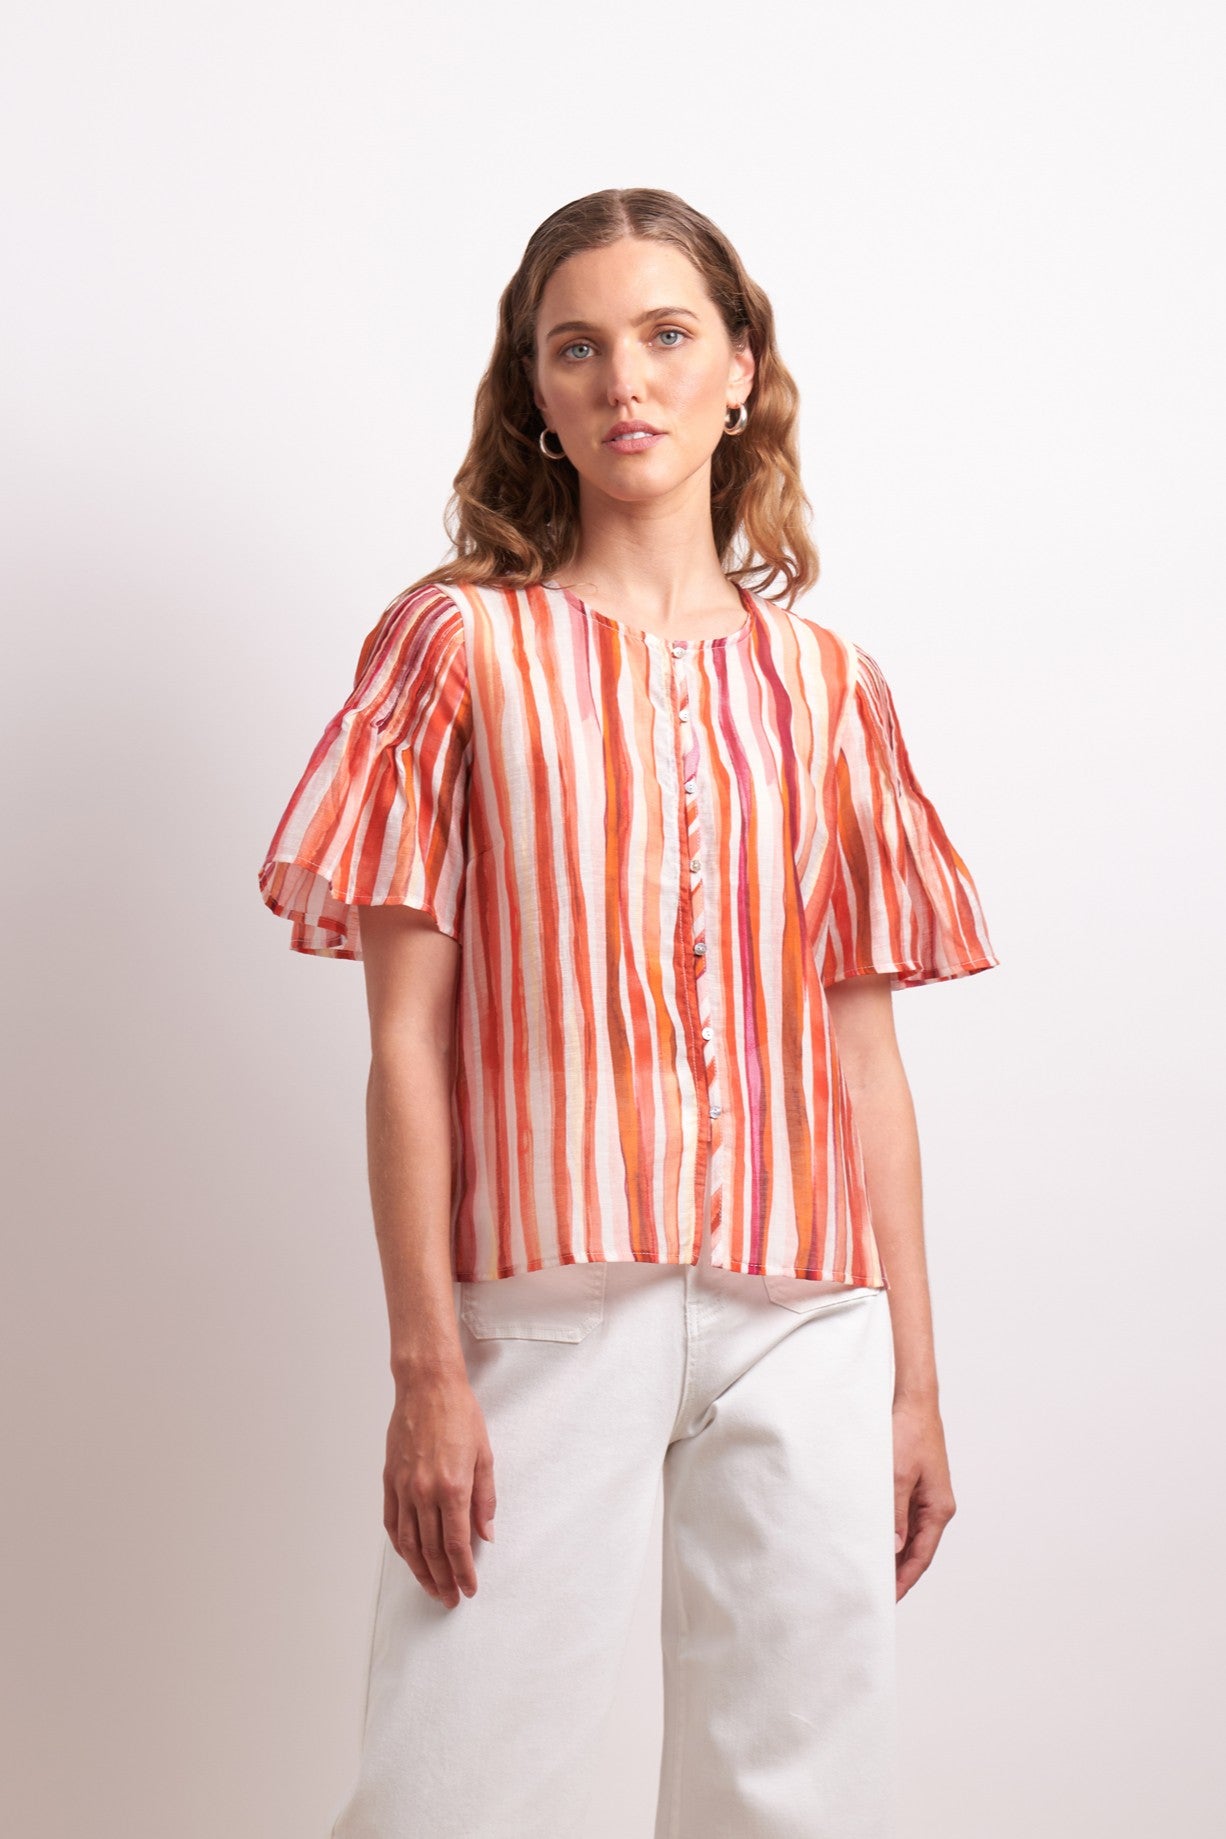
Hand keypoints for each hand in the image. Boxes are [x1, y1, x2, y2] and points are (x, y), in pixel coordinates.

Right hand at [383, 1369, 496, 1607]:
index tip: (468, 1589)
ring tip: (431, 1588)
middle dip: (443, 1579)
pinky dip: (400, 1546)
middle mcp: (424, 1492)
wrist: (426, 1387)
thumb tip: (486, 1534)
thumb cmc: (459, 1414)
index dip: (463, 1571)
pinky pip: (392, 1523)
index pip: (456, 1544)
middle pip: (432, 1550)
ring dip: (420, 1570)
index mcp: (452, 1487)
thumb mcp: (484, 1455)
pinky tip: (408, 1558)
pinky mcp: (390, 1481)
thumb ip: (485, 1498)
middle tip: (450, 1598)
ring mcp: (403, 1488)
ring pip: (409, 1543)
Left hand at [891, 1396, 956, 1601]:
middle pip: (916, 1549)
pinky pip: (902, 1517)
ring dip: (892, 1552)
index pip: (921, 1556)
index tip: (887, 1598)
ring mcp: (925, 1496)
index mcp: (939, 1508)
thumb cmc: (908, 1432)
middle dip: (898, 1571)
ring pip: (908, 1534)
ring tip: (869, 1570)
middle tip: (874, 1591)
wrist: (912, 1400)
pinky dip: (889, 1531)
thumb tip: (894, 1548)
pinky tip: (872, 1538)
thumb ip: (895, 1513)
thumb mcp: (897, 1475)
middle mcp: (936, 1506)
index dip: (904, 1579)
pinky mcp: (913, 1486)